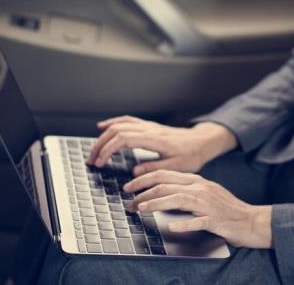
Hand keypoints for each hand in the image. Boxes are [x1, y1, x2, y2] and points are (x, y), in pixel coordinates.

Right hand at [87, 116, 236, 175]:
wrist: (201, 142)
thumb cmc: (191, 155)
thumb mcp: (177, 167)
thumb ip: (155, 168)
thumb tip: (134, 171)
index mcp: (155, 139)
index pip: (124, 139)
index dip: (108, 150)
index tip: (100, 162)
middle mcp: (149, 129)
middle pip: (117, 130)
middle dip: (101, 144)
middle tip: (92, 160)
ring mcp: (148, 126)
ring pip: (120, 125)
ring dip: (104, 136)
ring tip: (94, 150)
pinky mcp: (148, 126)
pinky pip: (127, 121)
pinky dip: (113, 123)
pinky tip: (103, 127)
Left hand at [124, 169, 272, 248]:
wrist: (252, 220)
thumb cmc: (226, 209)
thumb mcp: (205, 193)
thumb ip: (186, 190)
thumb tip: (162, 191)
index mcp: (197, 181)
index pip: (166, 174)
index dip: (145, 179)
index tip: (130, 186)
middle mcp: (201, 189)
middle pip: (168, 185)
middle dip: (144, 192)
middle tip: (130, 201)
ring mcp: (208, 204)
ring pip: (178, 199)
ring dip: (157, 204)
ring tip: (141, 209)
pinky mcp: (215, 220)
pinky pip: (197, 221)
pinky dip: (183, 223)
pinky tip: (171, 226)